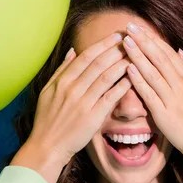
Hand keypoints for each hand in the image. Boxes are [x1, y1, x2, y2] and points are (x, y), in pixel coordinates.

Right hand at [11, 32, 131, 182]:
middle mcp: (73, 89)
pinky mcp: (93, 117)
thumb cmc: (47, 120)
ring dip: (122, 64)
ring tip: (136, 55)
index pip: (86, 56)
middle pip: (99, 63)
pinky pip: (111, 97)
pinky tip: (133, 78)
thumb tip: (73, 51)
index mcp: (63, 81)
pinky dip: (122, 86)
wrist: (47, 146)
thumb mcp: (48, 91)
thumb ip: (61, 70)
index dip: (103, 44)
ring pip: (107, 77)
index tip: (117, 36)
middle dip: (117, 49)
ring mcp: (83, 102)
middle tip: (132, 40)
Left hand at [122, 23, 182, 178]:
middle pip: (159, 57)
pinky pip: (149, 93)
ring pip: (152, 72)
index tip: (140, 27)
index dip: (153, 38)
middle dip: (143, 40)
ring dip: (137, 55)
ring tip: (125, 42)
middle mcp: (182, 84)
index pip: (168, 52)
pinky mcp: (163, 113)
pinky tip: (128, 68)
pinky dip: (138, 79)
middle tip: (129, 26)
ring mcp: (172, 98)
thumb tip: (180, 51)